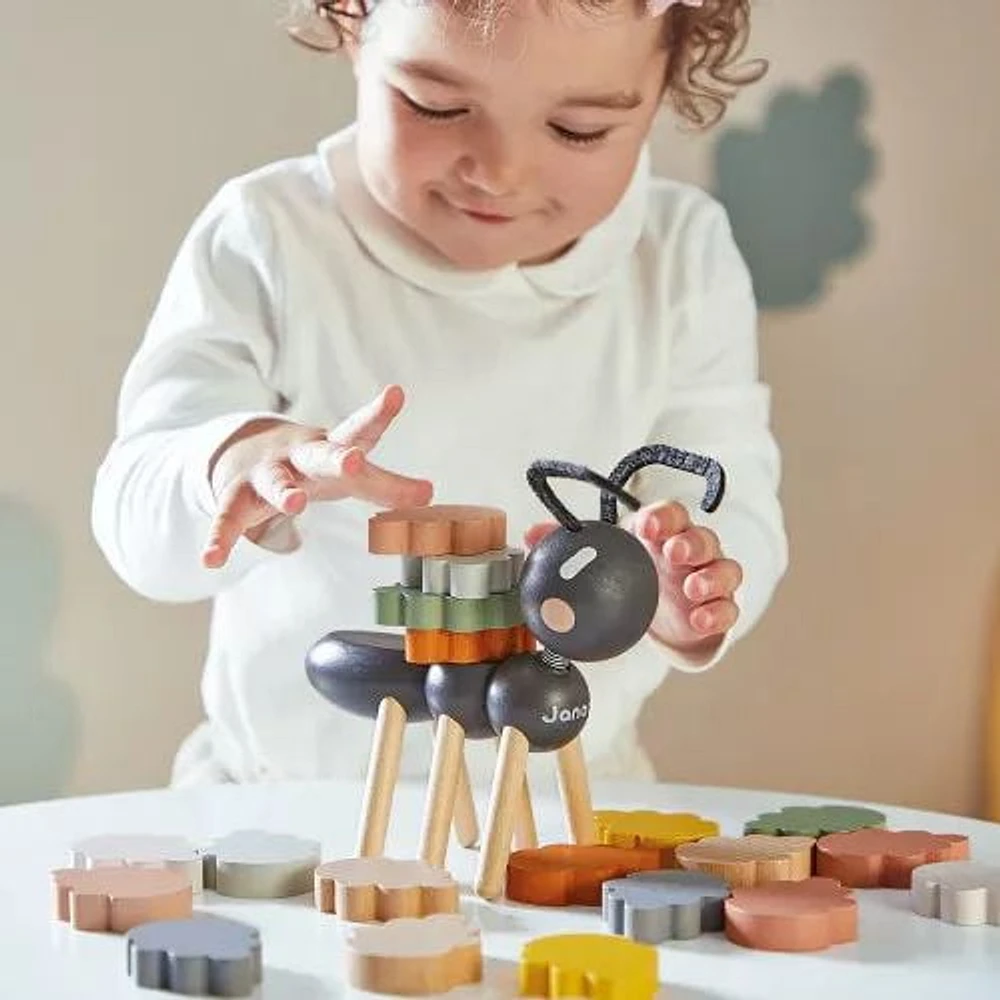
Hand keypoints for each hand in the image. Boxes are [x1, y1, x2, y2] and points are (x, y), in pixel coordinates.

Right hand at [203, 384, 431, 567]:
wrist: (246, 454)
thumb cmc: (313, 466)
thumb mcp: (350, 473)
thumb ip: (386, 485)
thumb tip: (432, 494)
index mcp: (331, 447)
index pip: (359, 429)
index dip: (378, 414)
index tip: (396, 393)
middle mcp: (298, 456)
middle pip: (319, 453)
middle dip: (337, 457)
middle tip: (354, 461)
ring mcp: (265, 474)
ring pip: (273, 482)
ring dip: (284, 491)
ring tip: (294, 505)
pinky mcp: (237, 498)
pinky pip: (229, 518)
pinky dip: (221, 538)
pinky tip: (211, 559)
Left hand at [524, 500, 740, 658]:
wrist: (663, 623)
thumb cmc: (632, 578)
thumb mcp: (603, 561)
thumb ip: (568, 546)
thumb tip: (530, 535)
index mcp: (662, 534)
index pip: (670, 514)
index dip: (663, 516)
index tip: (648, 526)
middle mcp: (692, 552)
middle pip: (702, 536)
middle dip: (691, 541)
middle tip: (672, 553)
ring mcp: (711, 579)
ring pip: (725, 569)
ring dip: (711, 577)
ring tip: (691, 590)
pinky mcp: (722, 610)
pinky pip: (730, 608)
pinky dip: (719, 612)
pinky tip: (700, 619)